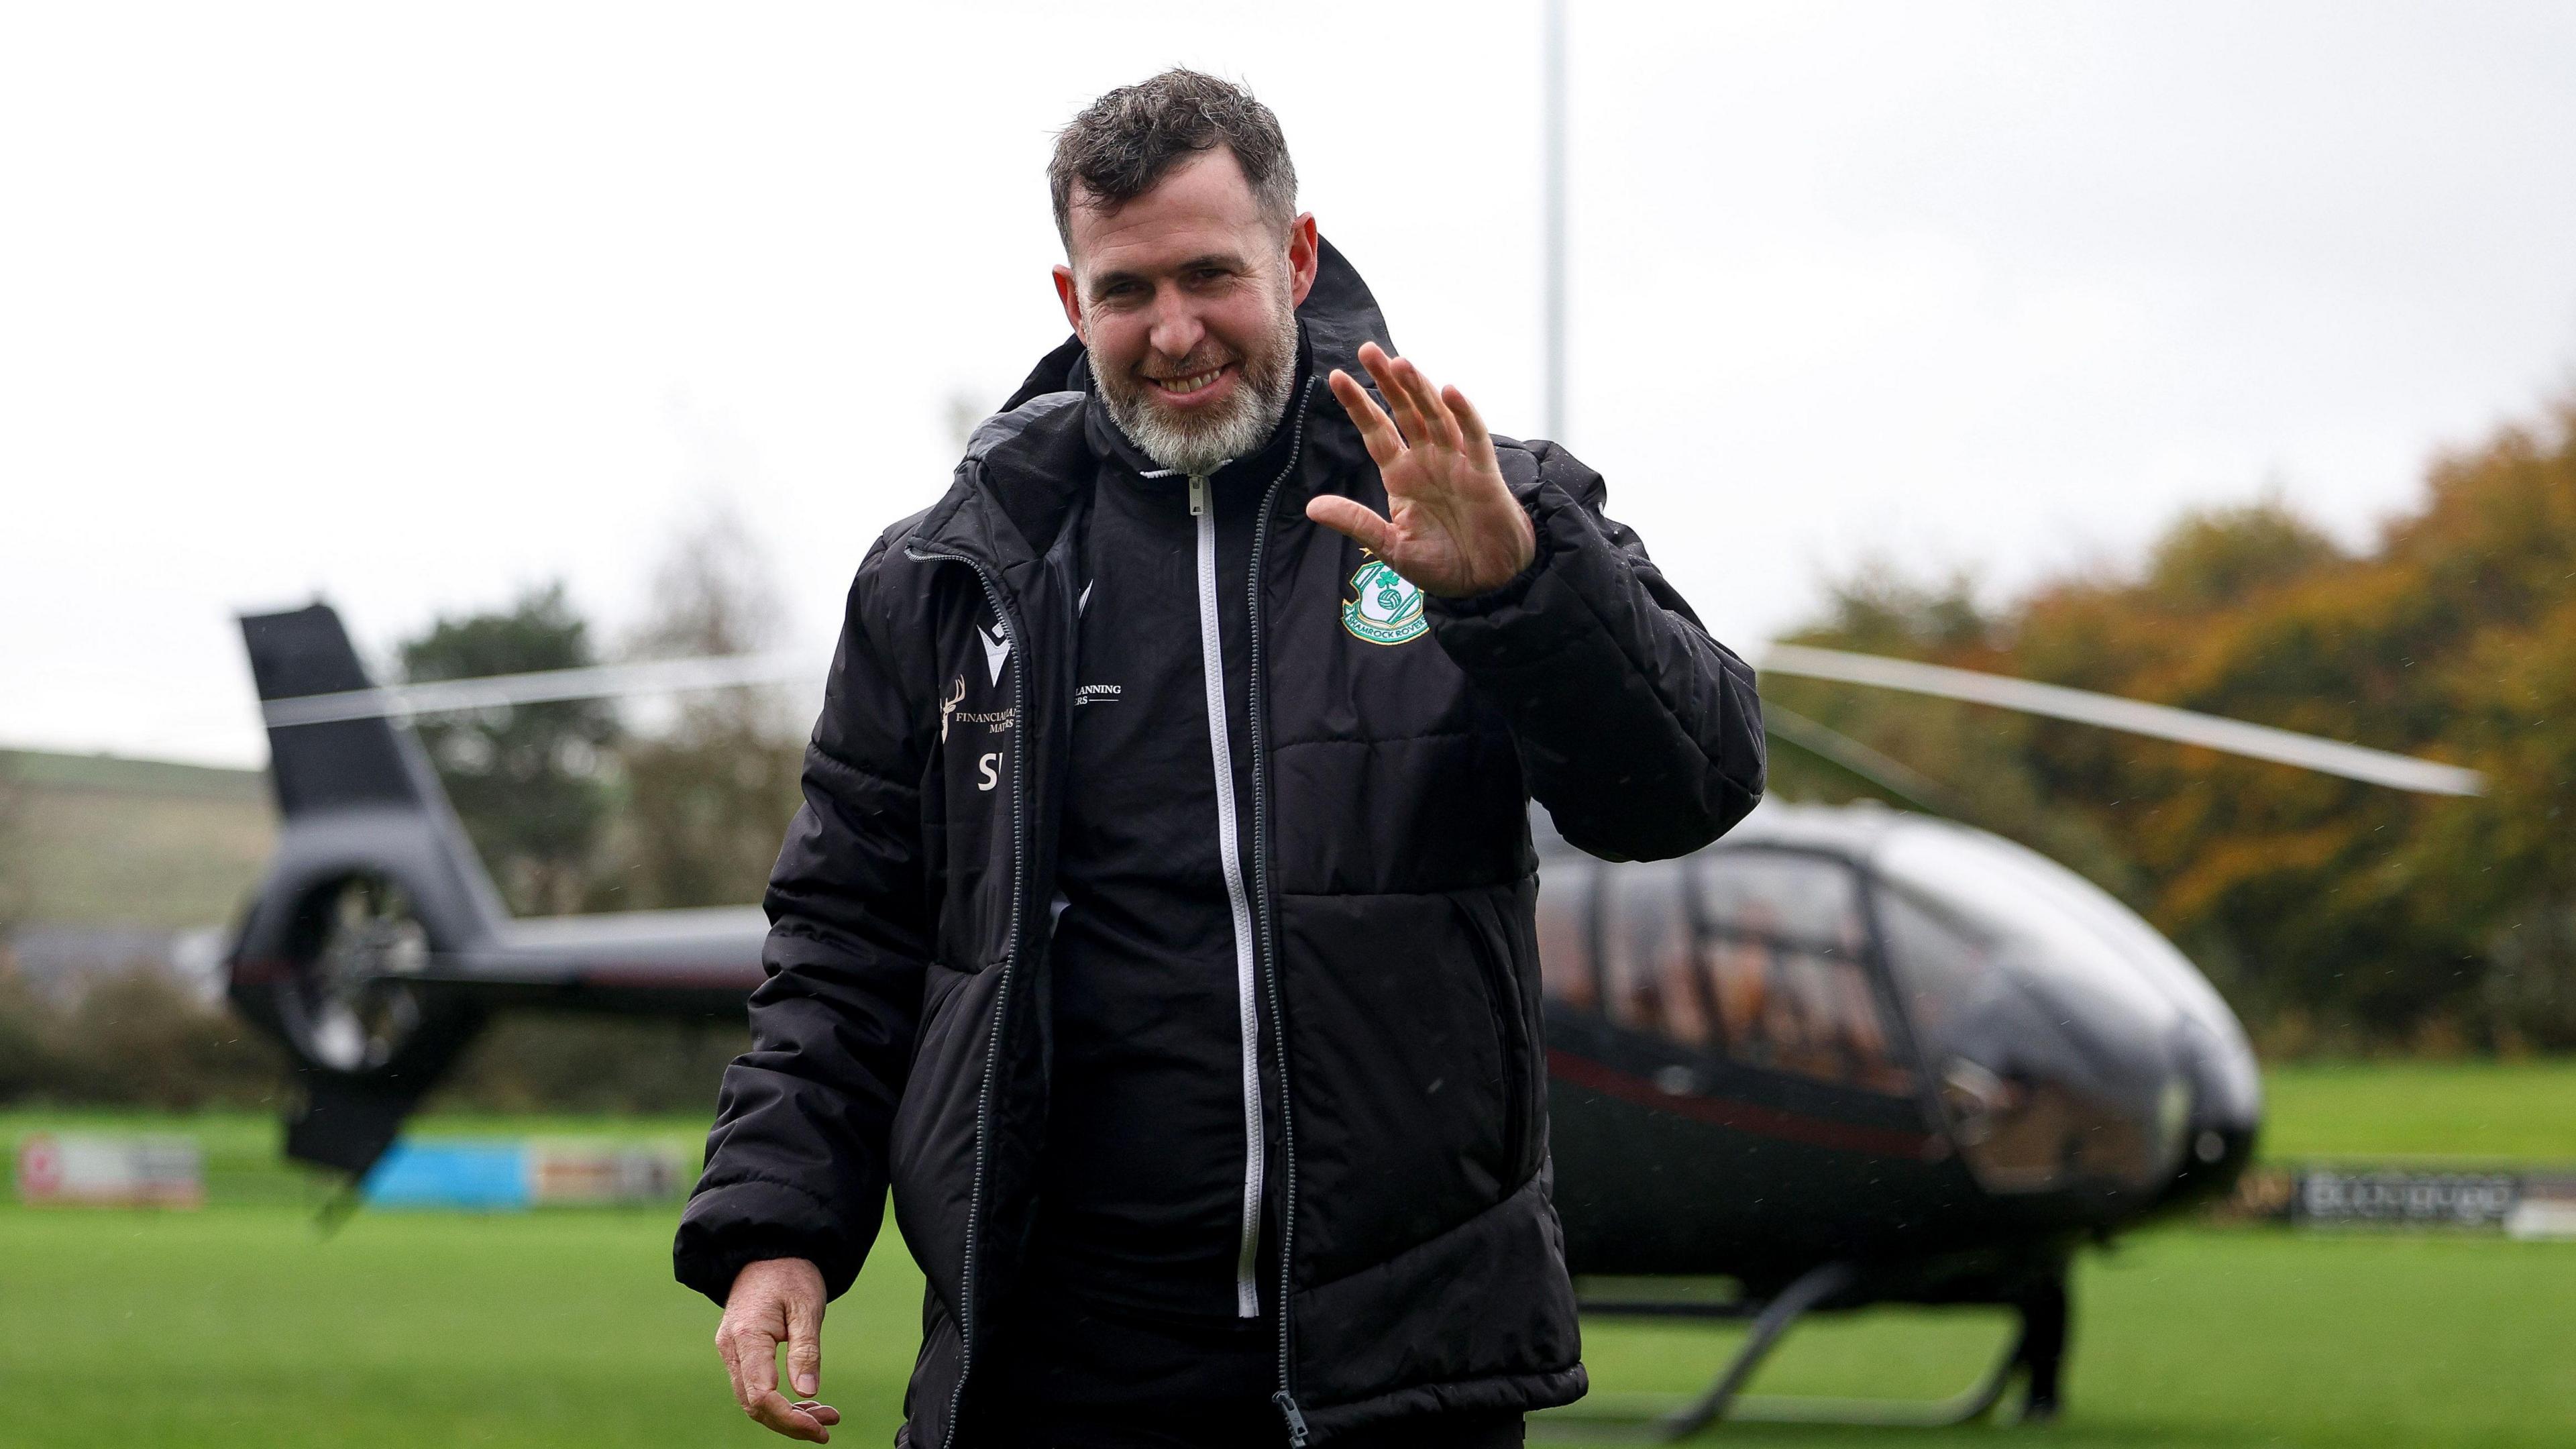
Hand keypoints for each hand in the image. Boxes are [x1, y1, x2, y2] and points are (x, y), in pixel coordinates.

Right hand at [716, 1257, 841, 1442]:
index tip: (819, 1428)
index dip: (788, 1418)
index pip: (761, 1394)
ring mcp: (731, 1351)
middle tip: (828, 1426)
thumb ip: (806, 1350)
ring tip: (825, 1416)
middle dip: (791, 1422)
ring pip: (752, 1400)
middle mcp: (731, 1348)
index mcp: (747, 1336)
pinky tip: (806, 1401)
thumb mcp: (807, 1307)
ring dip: (786, 1414)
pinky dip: (778, 1400)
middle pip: (754, 1404)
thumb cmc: (791, 1274)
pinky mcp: (738, 1352)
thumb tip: (808, 1392)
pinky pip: (754, 1387)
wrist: (768, 1251)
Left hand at [1308, 341, 1535, 597]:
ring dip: (1420, 389)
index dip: (1359, 404)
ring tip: (1401, 363)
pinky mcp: (1483, 473)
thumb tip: (1311, 507)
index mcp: (1401, 475)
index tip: (1335, 377)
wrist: (1488, 581)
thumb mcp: (1392, 545)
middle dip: (1388, 381)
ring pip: (1436, 416)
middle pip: (1404, 412)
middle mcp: (1427, 460)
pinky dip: (1464, 414)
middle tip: (1368, 350)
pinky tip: (1449, 392)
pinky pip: (1474, 437)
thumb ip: (1357, 522)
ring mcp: (1456, 462)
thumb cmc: (1443, 562)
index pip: (1376, 431)